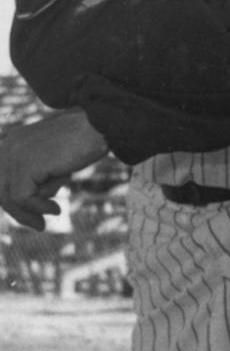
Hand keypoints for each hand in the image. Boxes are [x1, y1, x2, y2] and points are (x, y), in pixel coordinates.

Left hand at [0, 109, 106, 228]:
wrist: (99, 126)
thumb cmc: (85, 140)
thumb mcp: (54, 156)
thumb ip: (39, 171)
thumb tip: (34, 198)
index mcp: (11, 141)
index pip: (2, 179)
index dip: (12, 201)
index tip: (31, 214)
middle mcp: (6, 147)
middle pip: (1, 190)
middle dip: (18, 212)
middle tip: (39, 225)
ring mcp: (14, 156)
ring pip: (9, 197)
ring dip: (28, 213)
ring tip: (47, 220)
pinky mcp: (26, 166)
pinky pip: (23, 198)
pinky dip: (39, 208)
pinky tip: (56, 209)